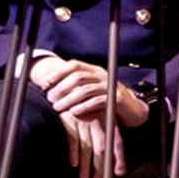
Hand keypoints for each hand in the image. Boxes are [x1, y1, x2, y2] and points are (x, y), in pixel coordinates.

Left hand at [30, 56, 148, 127]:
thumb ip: (76, 87)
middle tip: (50, 99)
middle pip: (78, 77)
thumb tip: (51, 87)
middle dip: (61, 88)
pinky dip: (84, 106)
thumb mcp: (92, 90)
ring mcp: (109, 86)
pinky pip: (97, 100)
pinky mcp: (116, 98)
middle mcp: (102, 75)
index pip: (75, 65)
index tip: (46, 82)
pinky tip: (74, 111)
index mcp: (94, 70)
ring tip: (57, 107)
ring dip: (68, 99)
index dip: (60, 72)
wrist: (132, 109)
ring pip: (85, 89)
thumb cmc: (107, 100)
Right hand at [59, 112, 126, 177]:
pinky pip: (73, 140)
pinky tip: (74, 163)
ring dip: (86, 165)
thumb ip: (107, 138)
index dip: (119, 158)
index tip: (119, 173)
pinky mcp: (70, 120)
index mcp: (109, 120)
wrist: (68, 95)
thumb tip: (115, 165)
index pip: (117, 142)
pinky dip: (74, 154)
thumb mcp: (99, 120)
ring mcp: (84, 119)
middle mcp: (98, 120)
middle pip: (102, 148)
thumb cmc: (85, 111)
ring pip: (87, 147)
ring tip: (84, 177)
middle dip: (100, 167)